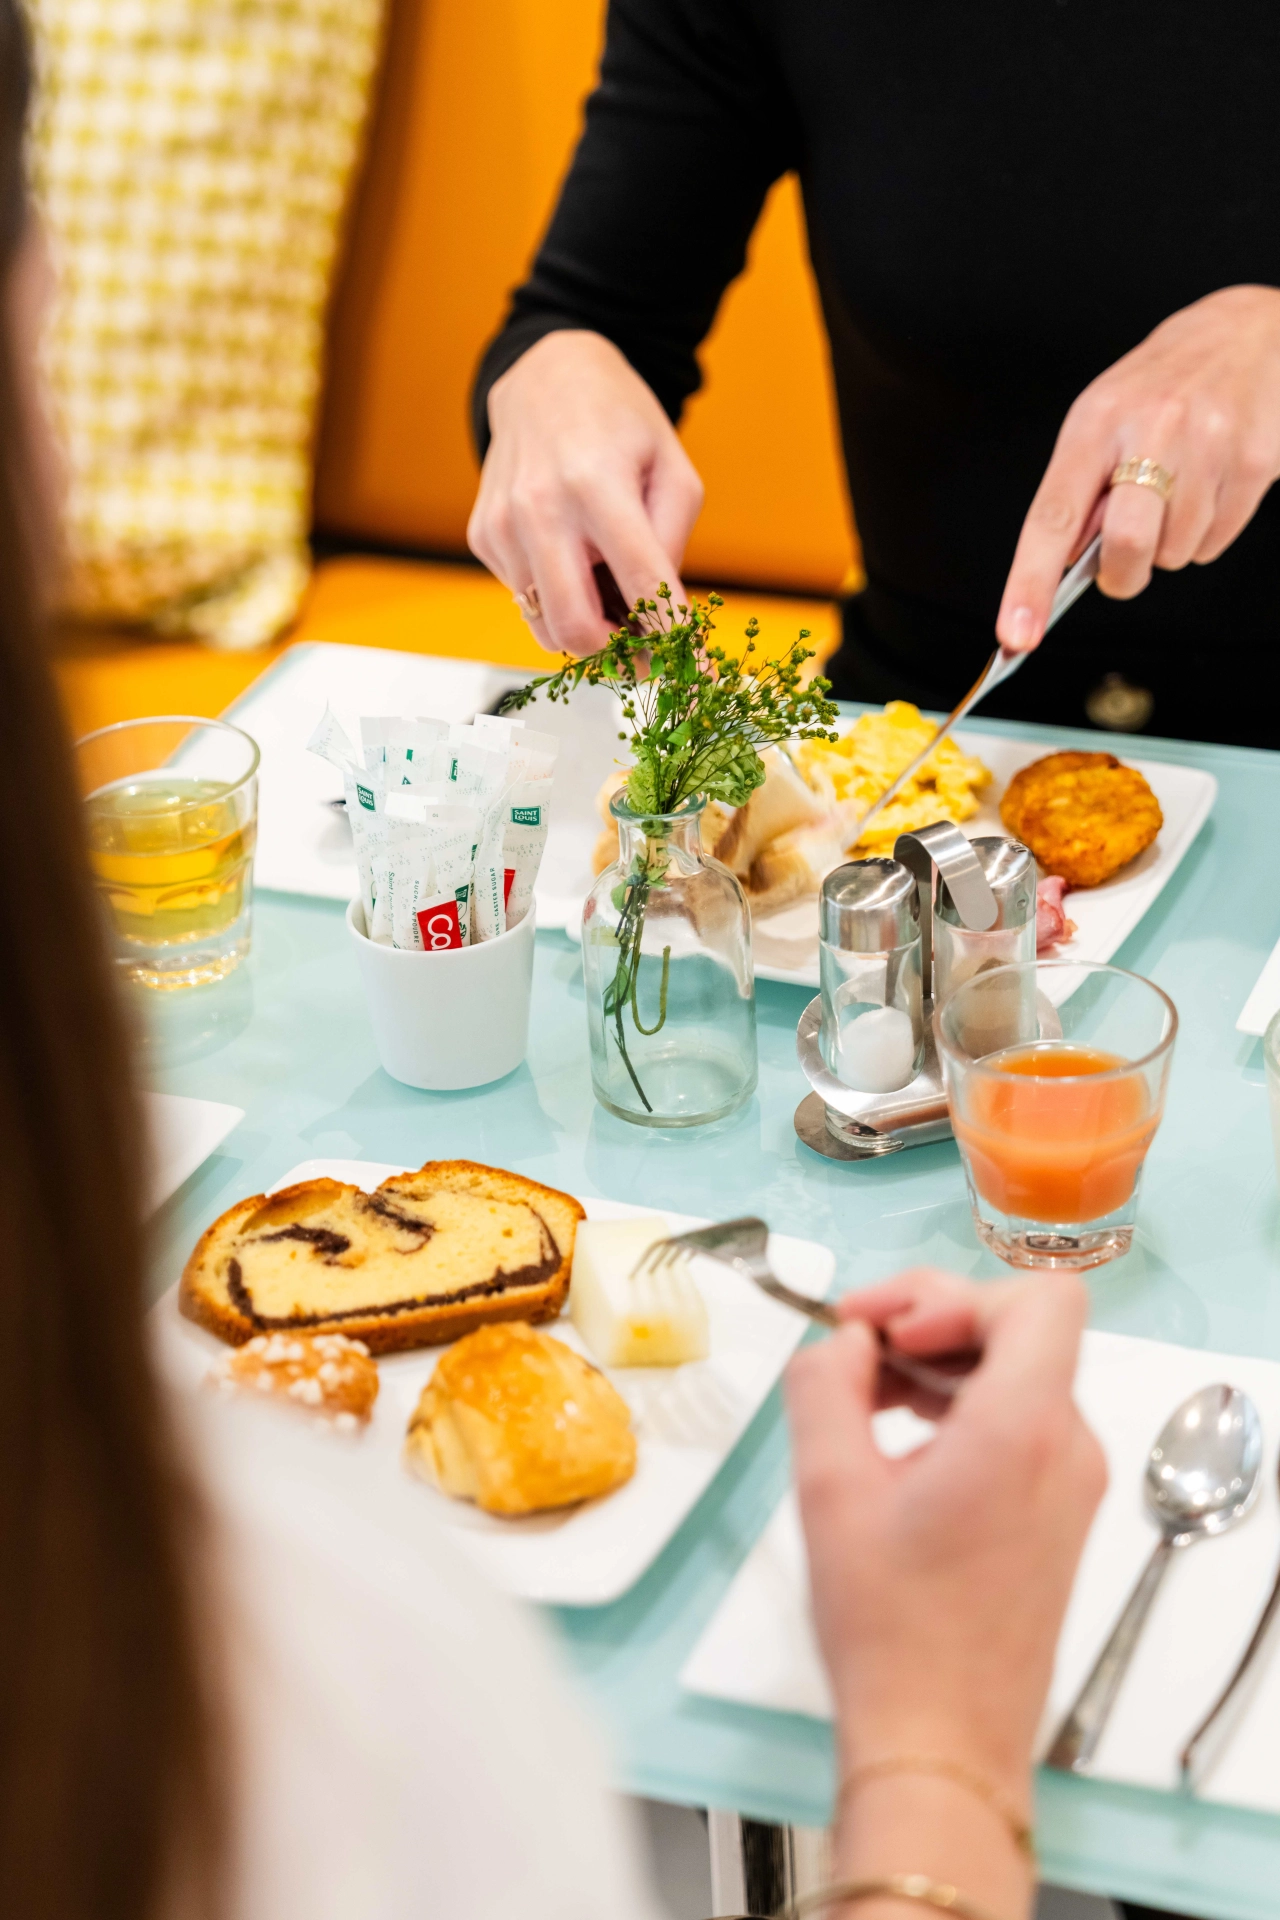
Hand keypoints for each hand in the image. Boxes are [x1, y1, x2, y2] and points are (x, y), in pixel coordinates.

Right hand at [468, 330, 703, 655]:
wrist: (545, 377)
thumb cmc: (619, 423)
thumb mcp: (673, 469)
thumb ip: (673, 542)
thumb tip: (659, 616)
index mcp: (598, 485)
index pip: (641, 584)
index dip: (672, 639)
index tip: (693, 673)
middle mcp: (541, 508)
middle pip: (576, 629)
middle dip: (618, 657)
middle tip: (645, 654)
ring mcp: (503, 525)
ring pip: (546, 626)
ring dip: (587, 632)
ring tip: (611, 599)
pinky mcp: (483, 536)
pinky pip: (525, 599)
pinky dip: (556, 598)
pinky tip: (572, 560)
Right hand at [786, 1267, 1104, 1799]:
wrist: (942, 1742)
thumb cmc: (890, 1628)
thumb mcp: (828, 1489)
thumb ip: (824, 1386)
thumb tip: (840, 1342)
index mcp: (1026, 1429)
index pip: (1039, 1299)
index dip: (956, 1293)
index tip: (892, 1333)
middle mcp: (1068, 1447)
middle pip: (1019, 1329)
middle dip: (929, 1320)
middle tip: (851, 1346)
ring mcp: (1071, 1483)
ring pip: (1016, 1374)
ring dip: (938, 1364)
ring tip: (859, 1396)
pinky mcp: (1057, 1513)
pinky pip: (1018, 1422)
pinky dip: (958, 1408)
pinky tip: (892, 1440)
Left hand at [997, 285, 1279, 649]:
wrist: (1254, 333)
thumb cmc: (1162, 385)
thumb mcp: (1104, 418)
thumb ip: (1081, 489)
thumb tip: (1063, 567)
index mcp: (1096, 422)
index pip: (1053, 517)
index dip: (1029, 583)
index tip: (1015, 634)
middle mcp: (1152, 428)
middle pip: (1126, 546)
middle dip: (1123, 573)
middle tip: (1125, 562)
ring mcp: (1208, 445)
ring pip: (1175, 553)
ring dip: (1169, 544)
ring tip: (1177, 492)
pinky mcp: (1255, 463)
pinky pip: (1216, 541)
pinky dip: (1205, 532)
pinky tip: (1209, 487)